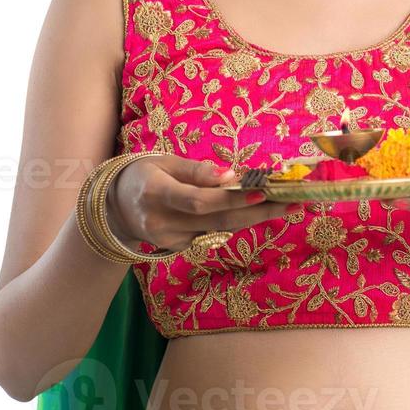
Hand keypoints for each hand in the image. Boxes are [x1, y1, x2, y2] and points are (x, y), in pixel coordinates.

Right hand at [105, 156, 294, 252]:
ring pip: (222, 229)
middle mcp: (162, 222)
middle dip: (260, 210)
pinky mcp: (178, 248)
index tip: (260, 189)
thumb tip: (231, 176)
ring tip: (291, 204)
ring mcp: (170, 240)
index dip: (229, 198)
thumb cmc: (144, 174)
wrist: (114, 208)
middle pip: (218, 220)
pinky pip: (213, 232)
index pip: (197, 201)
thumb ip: (195, 170)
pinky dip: (237, 220)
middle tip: (295, 200)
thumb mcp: (164, 161)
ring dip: (257, 216)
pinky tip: (261, 209)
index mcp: (155, 192)